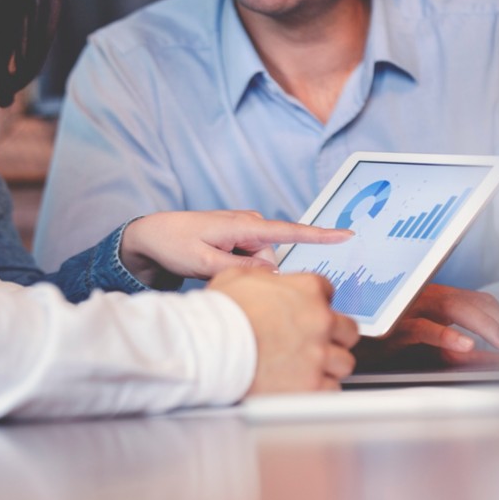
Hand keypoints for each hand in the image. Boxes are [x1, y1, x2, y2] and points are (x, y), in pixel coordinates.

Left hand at [120, 210, 351, 287]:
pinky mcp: (239, 237)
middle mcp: (249, 223)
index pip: (290, 231)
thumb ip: (241, 271)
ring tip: (209, 267)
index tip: (346, 234)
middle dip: (252, 274)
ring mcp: (244, 230)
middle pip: (271, 261)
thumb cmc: (175, 244)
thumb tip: (272, 276)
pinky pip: (250, 260)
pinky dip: (236, 267)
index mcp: (244, 225)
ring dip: (241, 272)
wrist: (152, 234)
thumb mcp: (204, 264)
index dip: (320, 235)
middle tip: (215, 272)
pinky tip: (212, 263)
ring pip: (260, 264)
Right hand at [208, 269, 359, 393]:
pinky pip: (331, 389)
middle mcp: (320, 320)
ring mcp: (318, 354)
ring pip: (343, 362)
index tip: (307, 313)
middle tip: (315, 342)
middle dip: (334, 336)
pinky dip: (320, 389)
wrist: (210, 349)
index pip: (329, 292)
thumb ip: (262, 275)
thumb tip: (268, 277)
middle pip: (347, 329)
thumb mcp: (237, 277)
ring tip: (308, 367)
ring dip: (328, 364)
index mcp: (307, 290)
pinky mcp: (313, 385)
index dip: (316, 304)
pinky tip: (304, 384)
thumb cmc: (219, 316)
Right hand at [354, 284, 498, 369]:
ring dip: (483, 325)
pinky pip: (425, 328)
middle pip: (473, 301)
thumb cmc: (388, 347)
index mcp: (437, 298)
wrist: (349, 347)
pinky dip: (447, 335)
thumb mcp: (433, 352)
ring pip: (454, 307)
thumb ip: (464, 353)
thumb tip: (498, 361)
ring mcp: (410, 308)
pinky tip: (466, 345)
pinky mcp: (395, 326)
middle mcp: (426, 297)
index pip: (480, 300)